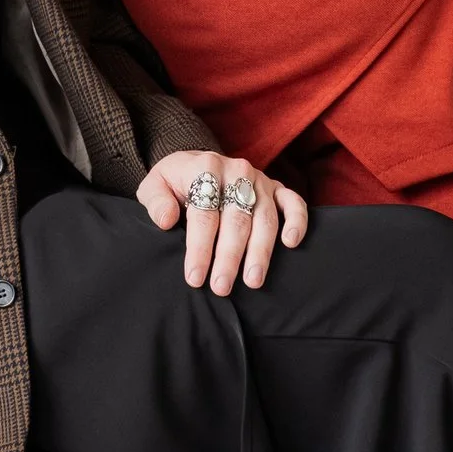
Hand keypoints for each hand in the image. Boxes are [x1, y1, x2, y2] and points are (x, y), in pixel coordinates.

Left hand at [136, 149, 307, 293]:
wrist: (196, 164)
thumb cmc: (175, 182)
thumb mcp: (155, 186)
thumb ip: (156, 202)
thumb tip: (167, 221)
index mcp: (205, 167)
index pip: (204, 214)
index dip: (199, 248)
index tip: (194, 277)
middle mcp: (236, 171)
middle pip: (236, 220)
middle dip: (229, 257)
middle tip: (222, 287)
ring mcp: (260, 180)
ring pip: (264, 218)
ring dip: (260, 251)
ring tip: (253, 281)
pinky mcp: (277, 188)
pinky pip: (293, 203)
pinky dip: (297, 221)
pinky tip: (291, 243)